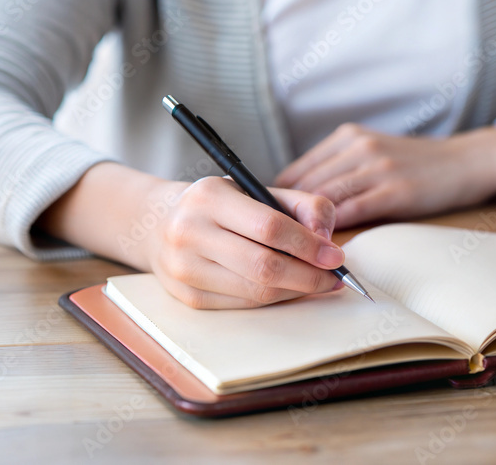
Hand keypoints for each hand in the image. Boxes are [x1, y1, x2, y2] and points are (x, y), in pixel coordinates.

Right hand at [143, 177, 345, 308]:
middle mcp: (190, 232)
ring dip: (296, 291)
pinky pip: (244, 305)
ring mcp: (184, 268)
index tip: (336, 257)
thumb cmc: (223, 206)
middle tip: (335, 278)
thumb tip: (327, 240)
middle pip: (264, 266)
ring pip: (256, 291)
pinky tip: (288, 289)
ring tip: (317, 282)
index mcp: (209, 196)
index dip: (308, 246)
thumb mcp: (259, 190)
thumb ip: (303, 206)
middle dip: (309, 276)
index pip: (270, 227)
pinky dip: (274, 299)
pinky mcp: (187, 296)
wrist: (159, 223)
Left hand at [274, 124, 495, 227]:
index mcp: (348, 137)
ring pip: (322, 200)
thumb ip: (341, 172)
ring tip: (284, 252)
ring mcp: (375, 166)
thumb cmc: (420, 166)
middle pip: (304, 185)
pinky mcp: (394, 189)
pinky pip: (352, 212)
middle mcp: (357, 146)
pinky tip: (319, 248)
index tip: (262, 225)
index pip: (297, 171)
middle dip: (282, 217)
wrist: (470, 161)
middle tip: (265, 245)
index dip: (275, 200)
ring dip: (302, 228)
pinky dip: (331, 231)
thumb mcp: (376, 155)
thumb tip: (299, 203)